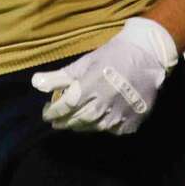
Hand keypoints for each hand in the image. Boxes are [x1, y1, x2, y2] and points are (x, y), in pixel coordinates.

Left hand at [32, 18, 177, 134]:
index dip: (53, 112)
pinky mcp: (132, 122)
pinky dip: (102, 127)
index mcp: (91, 85)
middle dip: (64, 121)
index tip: (46, 114)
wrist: (148, 56)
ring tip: (74, 121)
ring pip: (94, 128)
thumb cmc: (113, 55)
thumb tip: (36, 84)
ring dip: (81, 125)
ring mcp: (120, 115)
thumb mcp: (85, 62)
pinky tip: (97, 120)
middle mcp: (105, 103)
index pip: (65, 106)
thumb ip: (60, 77)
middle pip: (78, 120)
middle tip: (57, 121)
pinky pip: (112, 130)